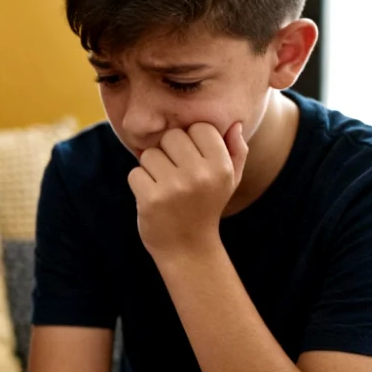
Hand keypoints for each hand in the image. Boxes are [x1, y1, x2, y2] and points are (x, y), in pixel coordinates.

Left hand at [128, 122, 248, 259]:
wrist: (187, 248)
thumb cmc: (206, 206)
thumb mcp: (230, 181)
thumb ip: (235, 151)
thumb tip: (234, 124)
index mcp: (221, 167)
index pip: (199, 127)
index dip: (191, 140)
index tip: (192, 159)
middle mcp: (200, 175)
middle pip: (171, 136)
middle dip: (168, 152)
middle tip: (175, 173)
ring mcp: (175, 188)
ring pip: (149, 154)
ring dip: (152, 169)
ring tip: (165, 187)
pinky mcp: (152, 199)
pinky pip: (135, 173)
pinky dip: (139, 184)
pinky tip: (153, 198)